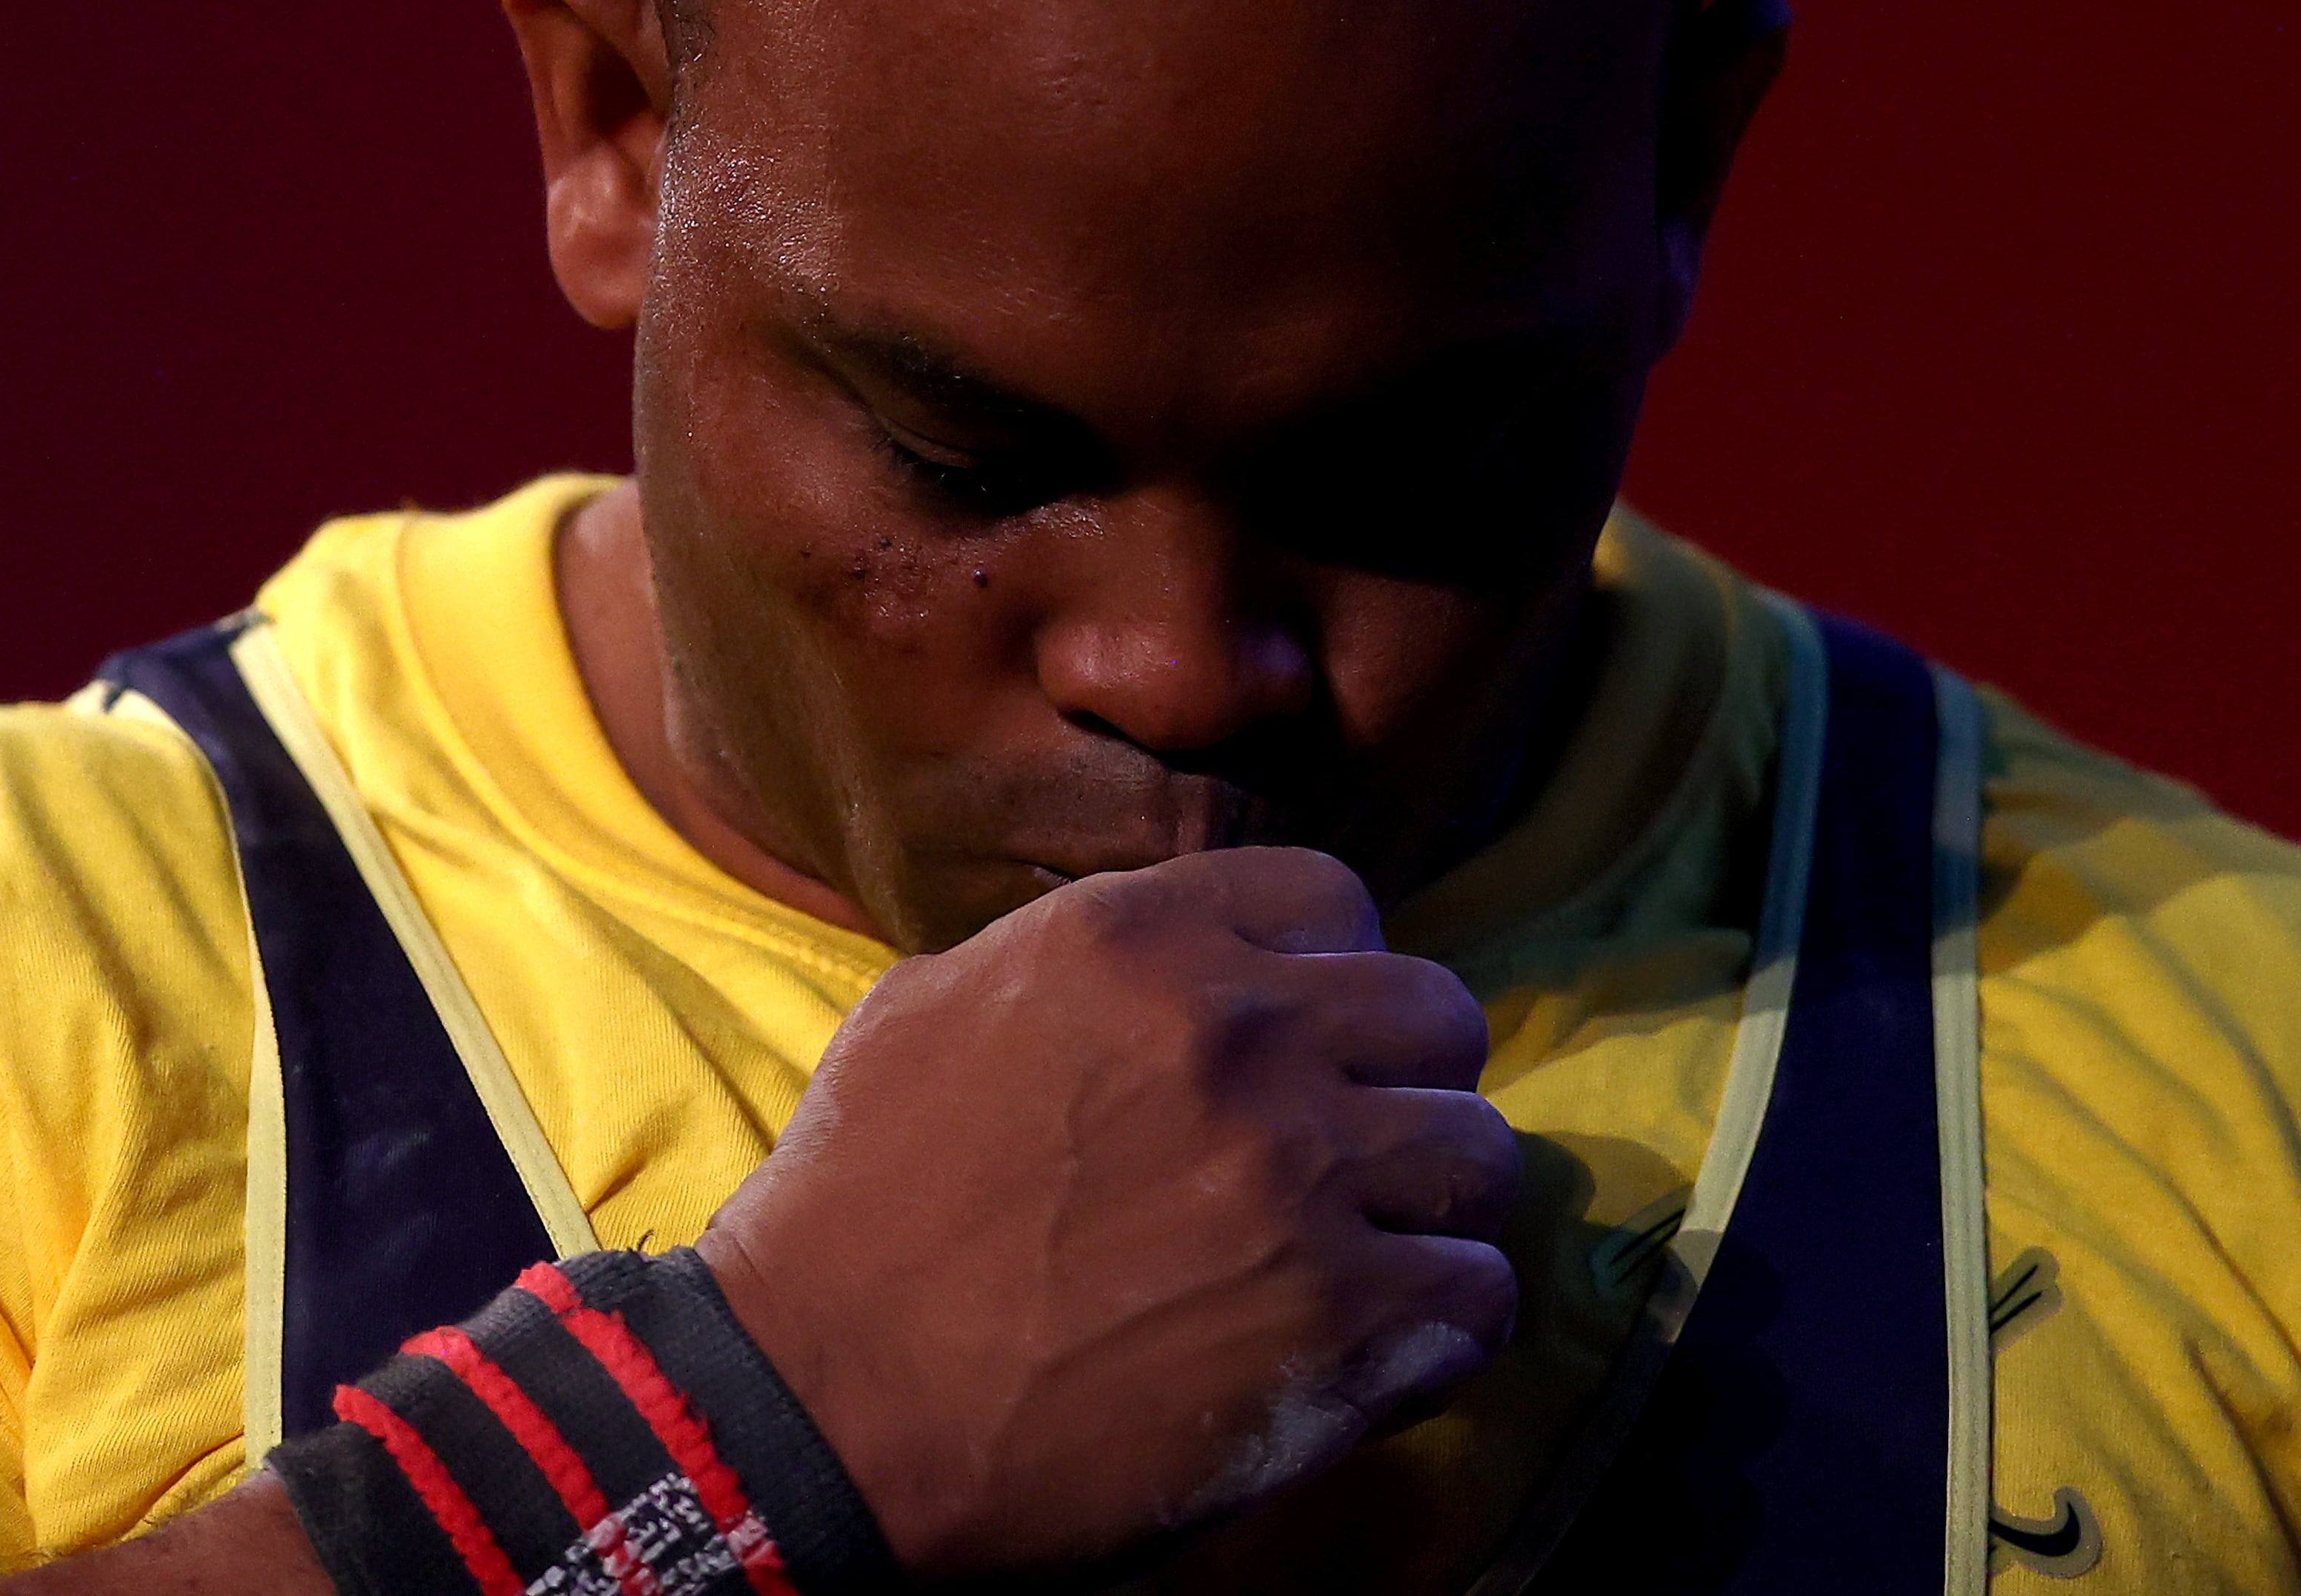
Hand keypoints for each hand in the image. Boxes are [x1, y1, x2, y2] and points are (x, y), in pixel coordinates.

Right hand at [699, 846, 1520, 1582]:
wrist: (818, 1401)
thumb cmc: (854, 1210)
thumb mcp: (933, 1006)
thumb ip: (1074, 960)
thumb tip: (1172, 963)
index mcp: (1140, 937)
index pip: (1336, 899)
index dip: (1333, 972)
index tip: (1305, 1037)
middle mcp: (1241, 1033)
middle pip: (1438, 1013)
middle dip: (1404, 1079)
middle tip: (1349, 1151)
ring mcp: (1300, 1176)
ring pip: (1482, 1153)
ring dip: (1436, 1205)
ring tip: (1374, 1251)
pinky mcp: (1339, 1321)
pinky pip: (1482, 1293)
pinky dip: (1444, 1323)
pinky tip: (1376, 1342)